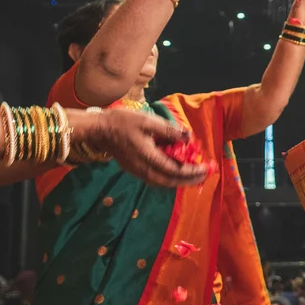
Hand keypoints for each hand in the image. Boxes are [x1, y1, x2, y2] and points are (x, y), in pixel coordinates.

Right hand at [75, 108, 210, 187]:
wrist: (99, 129)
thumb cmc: (123, 122)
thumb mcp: (148, 121)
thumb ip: (169, 130)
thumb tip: (188, 137)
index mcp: (148, 158)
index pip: (175, 170)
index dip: (192, 171)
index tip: (205, 168)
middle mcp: (143, 170)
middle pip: (170, 181)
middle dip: (189, 180)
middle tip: (204, 175)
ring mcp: (138, 172)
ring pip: (163, 182)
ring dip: (179, 180)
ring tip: (193, 175)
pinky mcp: (135, 170)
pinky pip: (156, 179)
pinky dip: (169, 177)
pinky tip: (176, 171)